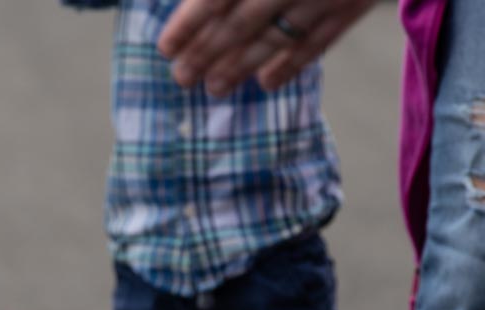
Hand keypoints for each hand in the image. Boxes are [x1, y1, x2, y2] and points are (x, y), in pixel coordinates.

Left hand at [156, 0, 372, 95]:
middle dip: (207, 54)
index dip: (188, 24)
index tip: (165, 48)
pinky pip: (322, 39)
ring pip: (278, 36)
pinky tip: (267, 83)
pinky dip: (293, 63)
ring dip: (241, 66)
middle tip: (180, 79)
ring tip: (214, 88)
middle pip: (242, 23)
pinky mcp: (357, 3)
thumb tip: (197, 1)